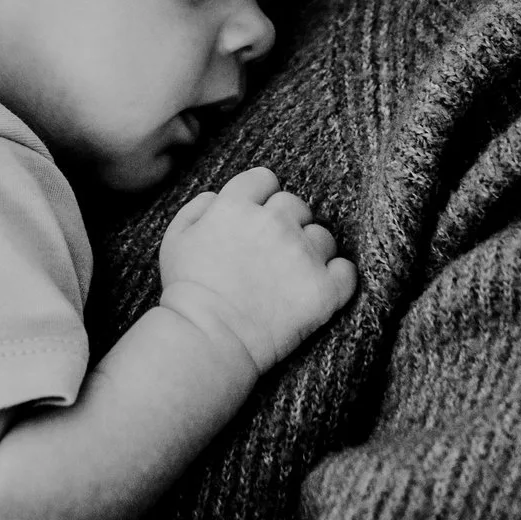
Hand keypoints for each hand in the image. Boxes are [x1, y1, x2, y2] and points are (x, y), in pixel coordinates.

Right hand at [158, 164, 355, 377]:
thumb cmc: (187, 292)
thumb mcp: (174, 239)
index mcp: (236, 206)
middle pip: (296, 205)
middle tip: (271, 255)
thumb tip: (219, 196)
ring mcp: (302, 255)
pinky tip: (318, 288)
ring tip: (289, 278)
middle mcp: (274, 222)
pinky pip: (346, 270)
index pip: (264, 179)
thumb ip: (198, 207)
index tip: (255, 220)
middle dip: (286, 225)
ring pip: (322, 237)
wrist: (207, 340)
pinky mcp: (324, 289)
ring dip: (310, 252)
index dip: (260, 198)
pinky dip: (336, 278)